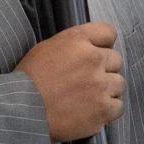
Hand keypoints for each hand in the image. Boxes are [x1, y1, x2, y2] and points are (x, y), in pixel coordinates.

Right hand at [14, 22, 123, 142]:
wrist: (24, 109)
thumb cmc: (29, 79)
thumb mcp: (46, 47)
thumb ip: (72, 45)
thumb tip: (87, 49)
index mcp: (78, 40)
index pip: (108, 32)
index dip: (104, 43)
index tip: (99, 51)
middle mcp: (93, 59)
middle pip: (116, 59)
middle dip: (105, 68)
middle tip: (91, 78)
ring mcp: (100, 85)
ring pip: (119, 83)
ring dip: (108, 89)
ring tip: (92, 96)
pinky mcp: (103, 109)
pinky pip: (118, 106)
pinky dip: (108, 109)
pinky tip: (94, 110)